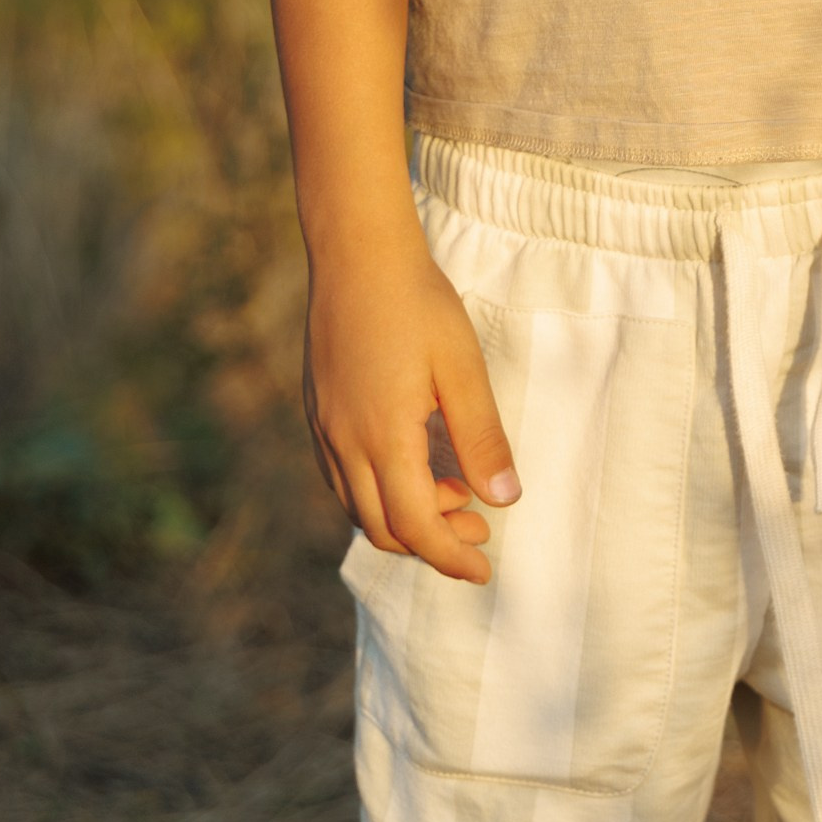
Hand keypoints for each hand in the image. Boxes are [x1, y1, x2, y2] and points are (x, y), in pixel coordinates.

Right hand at [302, 228, 520, 584]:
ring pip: (358, 507)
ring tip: (454, 493)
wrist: (356, 252)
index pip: (415, 526)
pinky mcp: (317, 412)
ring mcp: (323, 429)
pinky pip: (342, 478)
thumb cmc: (417, 302)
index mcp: (382, 438)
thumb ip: (481, 436)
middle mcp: (343, 444)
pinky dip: (378, 492)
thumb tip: (504, 500)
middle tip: (478, 527)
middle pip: (382, 529)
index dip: (451, 556)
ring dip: (404, 517)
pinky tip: (412, 466)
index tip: (485, 569)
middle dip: (431, 542)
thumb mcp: (461, 366)